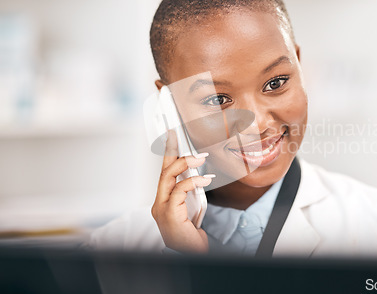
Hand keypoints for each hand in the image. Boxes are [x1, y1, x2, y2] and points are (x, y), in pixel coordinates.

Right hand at [151, 129, 211, 252]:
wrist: (190, 255)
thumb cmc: (191, 236)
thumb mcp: (193, 207)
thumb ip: (191, 191)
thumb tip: (199, 172)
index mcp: (163, 201)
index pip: (164, 172)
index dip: (167, 152)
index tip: (171, 136)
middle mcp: (158, 203)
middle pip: (163, 171)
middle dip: (170, 151)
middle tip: (179, 136)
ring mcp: (161, 209)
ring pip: (168, 177)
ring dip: (184, 164)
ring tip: (200, 157)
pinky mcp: (168, 214)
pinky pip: (179, 190)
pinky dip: (192, 181)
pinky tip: (204, 179)